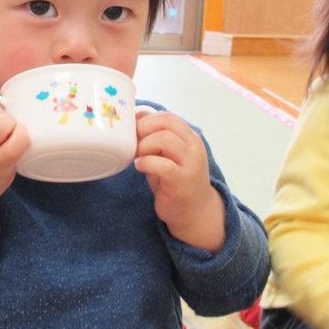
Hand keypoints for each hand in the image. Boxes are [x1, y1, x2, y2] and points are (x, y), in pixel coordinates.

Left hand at [134, 111, 224, 252]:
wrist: (195, 212)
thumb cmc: (176, 181)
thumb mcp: (167, 156)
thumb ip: (155, 140)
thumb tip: (135, 121)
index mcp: (190, 138)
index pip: (168, 117)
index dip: (147, 120)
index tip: (134, 130)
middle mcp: (194, 148)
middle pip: (167, 123)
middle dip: (144, 129)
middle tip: (134, 142)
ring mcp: (191, 164)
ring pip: (165, 140)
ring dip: (145, 146)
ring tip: (138, 156)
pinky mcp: (182, 180)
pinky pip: (162, 164)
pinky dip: (146, 162)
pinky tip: (140, 167)